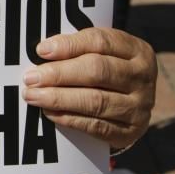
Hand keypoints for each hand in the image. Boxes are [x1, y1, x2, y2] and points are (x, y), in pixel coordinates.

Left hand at [22, 27, 155, 148]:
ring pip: (95, 101)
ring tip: (33, 96)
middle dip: (59, 74)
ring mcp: (140, 106)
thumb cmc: (107, 70)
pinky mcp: (131, 131)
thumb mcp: (100, 53)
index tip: (41, 50)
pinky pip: (97, 126)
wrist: (131, 104)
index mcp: (136, 50)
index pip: (100, 42)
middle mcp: (142, 77)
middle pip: (97, 71)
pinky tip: (50, 113)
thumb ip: (77, 48)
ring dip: (59, 98)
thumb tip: (43, 52)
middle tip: (31, 78)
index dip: (68, 45)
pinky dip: (70, 119)